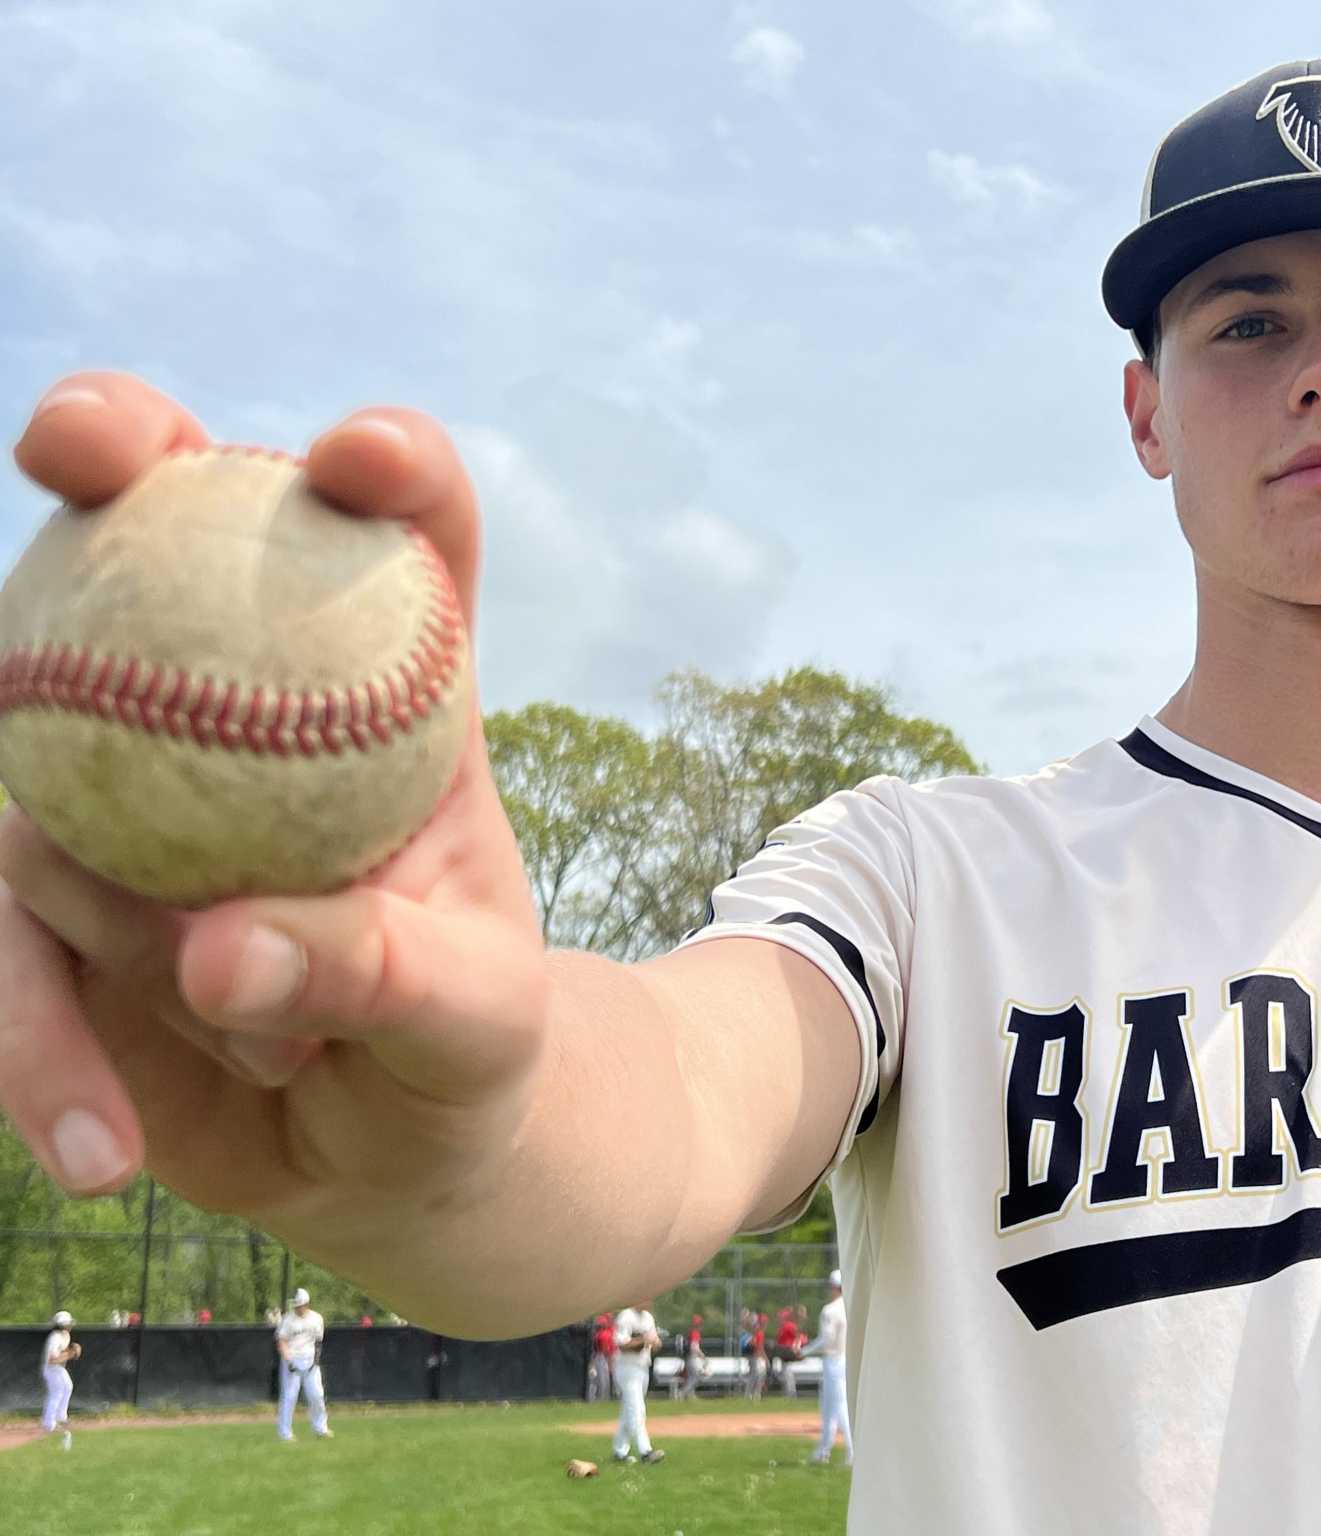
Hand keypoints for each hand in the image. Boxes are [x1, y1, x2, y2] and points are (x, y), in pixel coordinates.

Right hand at [1, 373, 548, 1268]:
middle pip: (164, 534)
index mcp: (401, 699)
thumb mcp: (477, 1022)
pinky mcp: (44, 906)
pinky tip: (100, 1157)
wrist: (387, 1157)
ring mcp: (128, 792)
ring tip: (278, 1063)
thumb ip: (387, 973)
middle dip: (113, 442)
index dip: (388, 466)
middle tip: (86, 444)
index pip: (408, 540)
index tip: (365, 463)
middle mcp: (249, 709)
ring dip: (135, 935)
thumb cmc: (465, 1053)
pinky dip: (35, 1051)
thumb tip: (218, 950)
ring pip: (54, 787)